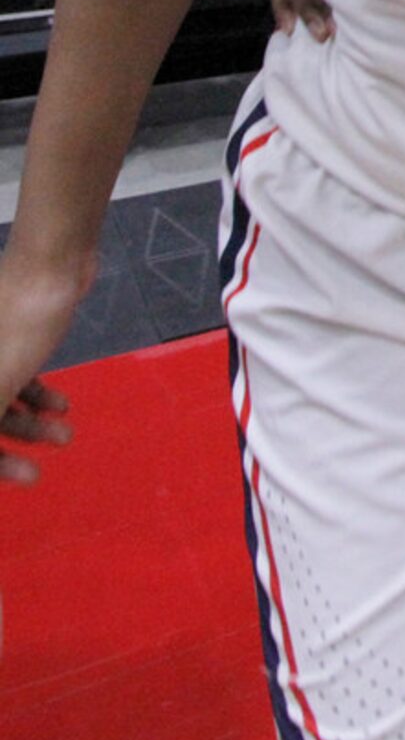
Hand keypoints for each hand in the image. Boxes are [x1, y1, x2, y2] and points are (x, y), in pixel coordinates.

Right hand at [0, 248, 88, 483]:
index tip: (18, 477)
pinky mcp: (10, 337)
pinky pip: (14, 377)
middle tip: (34, 475)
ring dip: (29, 424)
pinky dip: (37, 395)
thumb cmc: (19, 323)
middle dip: (5, 448)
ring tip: (64, 437)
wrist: (53, 262)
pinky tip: (62, 407)